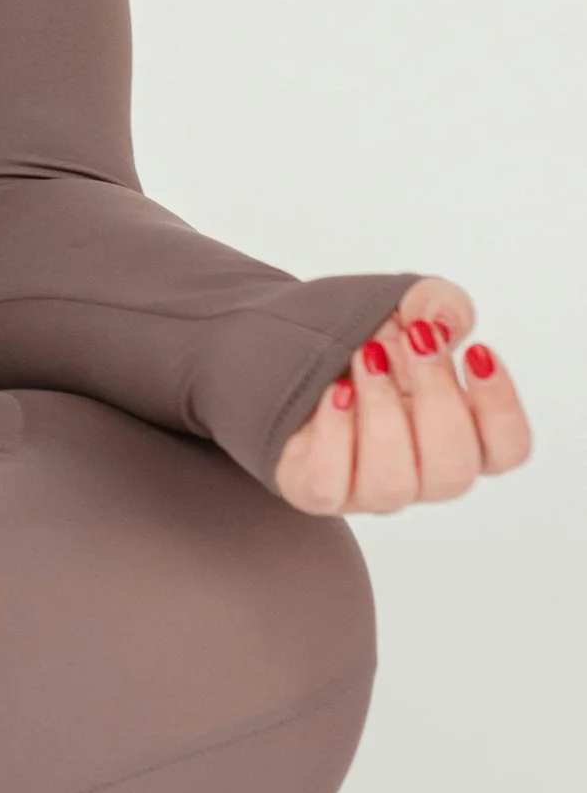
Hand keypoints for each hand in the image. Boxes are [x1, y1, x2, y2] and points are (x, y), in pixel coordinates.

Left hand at [271, 278, 531, 516]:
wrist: (285, 343)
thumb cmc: (365, 337)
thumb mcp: (408, 305)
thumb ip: (439, 304)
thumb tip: (441, 324)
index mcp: (461, 435)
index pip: (508, 449)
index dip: (502, 406)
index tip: (478, 351)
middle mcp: (422, 472)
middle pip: (455, 470)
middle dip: (437, 398)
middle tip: (414, 340)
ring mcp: (370, 487)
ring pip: (392, 482)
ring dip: (382, 411)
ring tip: (366, 357)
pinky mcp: (317, 487)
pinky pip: (328, 483)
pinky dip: (334, 432)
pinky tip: (334, 391)